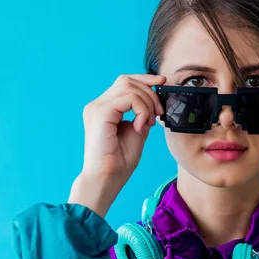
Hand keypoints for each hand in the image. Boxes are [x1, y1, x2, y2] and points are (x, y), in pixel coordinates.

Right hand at [69, 74, 165, 216]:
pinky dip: (142, 110)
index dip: (144, 79)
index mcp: (103, 109)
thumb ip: (141, 114)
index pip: (123, 82)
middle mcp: (96, 105)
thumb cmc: (119, 162)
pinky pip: (129, 98)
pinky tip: (141, 126)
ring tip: (150, 122)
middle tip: (159, 113)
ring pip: (129, 86)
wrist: (106, 179)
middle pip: (126, 80)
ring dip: (147, 102)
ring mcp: (96, 107)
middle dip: (149, 92)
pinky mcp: (100, 113)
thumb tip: (153, 102)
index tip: (162, 82)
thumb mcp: (136, 132)